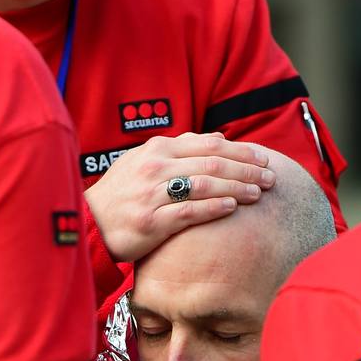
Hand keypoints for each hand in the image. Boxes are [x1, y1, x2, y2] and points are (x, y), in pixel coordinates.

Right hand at [85, 133, 275, 262]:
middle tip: (271, 177)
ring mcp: (153, 194)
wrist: (89, 223)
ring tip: (258, 193)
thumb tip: (218, 137)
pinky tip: (233, 209)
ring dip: (236, 188)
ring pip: (205, 185)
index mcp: (157, 150)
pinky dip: (214, 208)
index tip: (263, 158)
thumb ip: (180, 149)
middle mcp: (156, 168)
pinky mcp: (151, 221)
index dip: (239, 151)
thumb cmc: (121, 194)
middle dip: (246, 170)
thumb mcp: (144, 161)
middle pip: (212, 163)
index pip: (207, 144)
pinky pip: (190, 212)